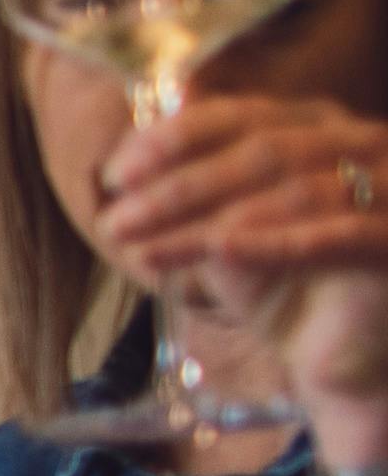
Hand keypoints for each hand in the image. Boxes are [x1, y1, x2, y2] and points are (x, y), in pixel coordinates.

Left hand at [97, 92, 387, 462]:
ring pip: (293, 192)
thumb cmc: (289, 285)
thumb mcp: (230, 226)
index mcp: (318, 128)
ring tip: (142, 249)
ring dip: (208, 219)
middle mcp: (362, 145)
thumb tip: (140, 139)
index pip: (241, 116)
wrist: (349, 358)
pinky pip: (340, 233)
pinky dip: (277, 239)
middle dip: (178, 186)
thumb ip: (196, 180)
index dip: (173, 140)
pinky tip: (222, 250)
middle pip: (262, 151)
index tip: (113, 176)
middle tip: (116, 220)